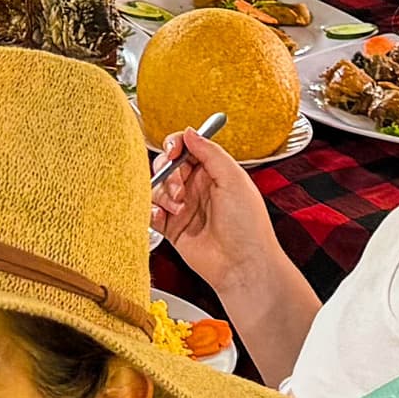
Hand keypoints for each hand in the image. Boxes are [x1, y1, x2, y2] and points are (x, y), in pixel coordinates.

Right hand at [150, 127, 281, 285]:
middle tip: (179, 189)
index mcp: (214, 172)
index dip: (175, 146)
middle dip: (168, 173)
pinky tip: (162, 216)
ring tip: (178, 209)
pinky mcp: (172, 228)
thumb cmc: (248, 226)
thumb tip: (190, 132)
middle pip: (167, 166)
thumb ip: (210, 152)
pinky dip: (151, 211)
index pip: (187, 148)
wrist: (242, 265)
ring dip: (162, 195)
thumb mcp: (234, 179)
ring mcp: (183, 208)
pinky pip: (151, 212)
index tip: (172, 153)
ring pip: (156, 188)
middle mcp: (197, 188)